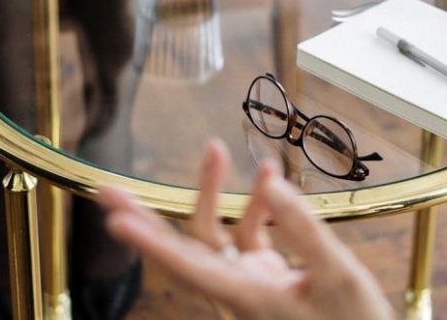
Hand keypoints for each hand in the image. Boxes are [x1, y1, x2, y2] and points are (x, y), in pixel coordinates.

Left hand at [98, 140, 393, 319]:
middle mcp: (239, 290)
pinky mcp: (264, 274)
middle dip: (148, 218)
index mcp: (249, 297)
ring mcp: (250, 281)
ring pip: (215, 235)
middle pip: (182, 251)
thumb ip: (304, 230)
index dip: (152, 243)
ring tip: (217, 149)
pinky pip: (249, 234)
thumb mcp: (338, 275)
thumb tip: (272, 185)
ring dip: (214, 193)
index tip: (116, 220)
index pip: (190, 268)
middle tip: (109, 189)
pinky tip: (270, 176)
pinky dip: (258, 205)